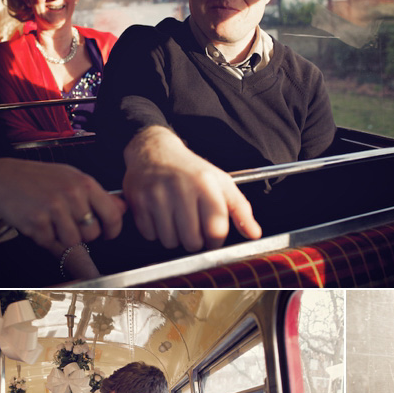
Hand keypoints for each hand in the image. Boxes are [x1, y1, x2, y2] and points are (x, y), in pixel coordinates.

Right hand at [0, 158, 125, 252]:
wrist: (2, 178)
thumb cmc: (38, 178)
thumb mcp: (72, 178)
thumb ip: (98, 195)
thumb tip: (122, 208)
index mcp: (85, 183)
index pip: (113, 215)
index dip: (113, 230)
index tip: (109, 234)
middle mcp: (72, 195)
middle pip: (93, 234)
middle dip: (84, 235)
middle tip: (70, 225)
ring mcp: (54, 209)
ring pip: (73, 242)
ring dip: (64, 238)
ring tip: (53, 222)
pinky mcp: (37, 223)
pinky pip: (51, 243)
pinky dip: (45, 239)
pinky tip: (39, 222)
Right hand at [122, 126, 261, 251]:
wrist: (154, 151)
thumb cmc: (191, 170)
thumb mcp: (221, 183)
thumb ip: (240, 210)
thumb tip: (255, 234)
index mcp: (205, 185)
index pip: (216, 230)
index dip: (216, 241)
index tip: (213, 238)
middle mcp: (180, 189)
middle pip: (192, 241)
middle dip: (195, 241)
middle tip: (193, 226)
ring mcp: (157, 195)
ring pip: (170, 242)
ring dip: (175, 237)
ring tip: (176, 219)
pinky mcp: (138, 202)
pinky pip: (150, 236)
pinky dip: (156, 232)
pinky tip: (161, 216)